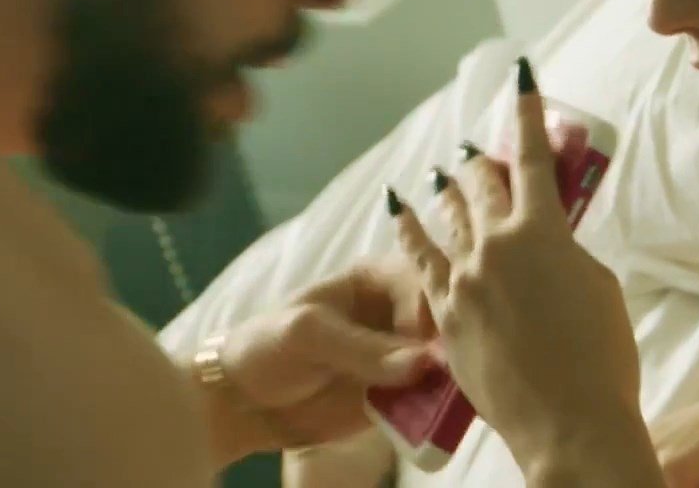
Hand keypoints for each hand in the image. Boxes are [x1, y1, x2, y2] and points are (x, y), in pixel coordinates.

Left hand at [213, 256, 435, 454]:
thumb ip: (361, 347)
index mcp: (376, 279)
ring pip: (446, 363)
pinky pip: (433, 401)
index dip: (433, 309)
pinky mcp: (401, 397)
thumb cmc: (268, 347)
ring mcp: (403, 358)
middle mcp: (399, 314)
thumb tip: (422, 363)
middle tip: (449, 375)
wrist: (244, 403)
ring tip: (450, 401)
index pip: (423, 281)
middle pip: (445, 322)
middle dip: (453, 346)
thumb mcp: (307, 334)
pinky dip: (441, 411)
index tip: (429, 343)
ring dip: (453, 382)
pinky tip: (443, 419)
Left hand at [390, 57, 644, 468]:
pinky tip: (400, 209)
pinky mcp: (444, 313)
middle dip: (483, 160)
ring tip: (444, 171)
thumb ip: (567, 254)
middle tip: (477, 147)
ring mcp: (465, 278)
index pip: (536, 159)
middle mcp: (498, 245)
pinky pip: (419, 260)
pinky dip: (409, 229)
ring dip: (449, 189)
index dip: (528, 113)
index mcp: (545, 232)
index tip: (520, 78)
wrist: (568, 424)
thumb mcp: (598, 289)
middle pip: (484, 185)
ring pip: (450, 217)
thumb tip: (547, 243)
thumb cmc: (601, 360)